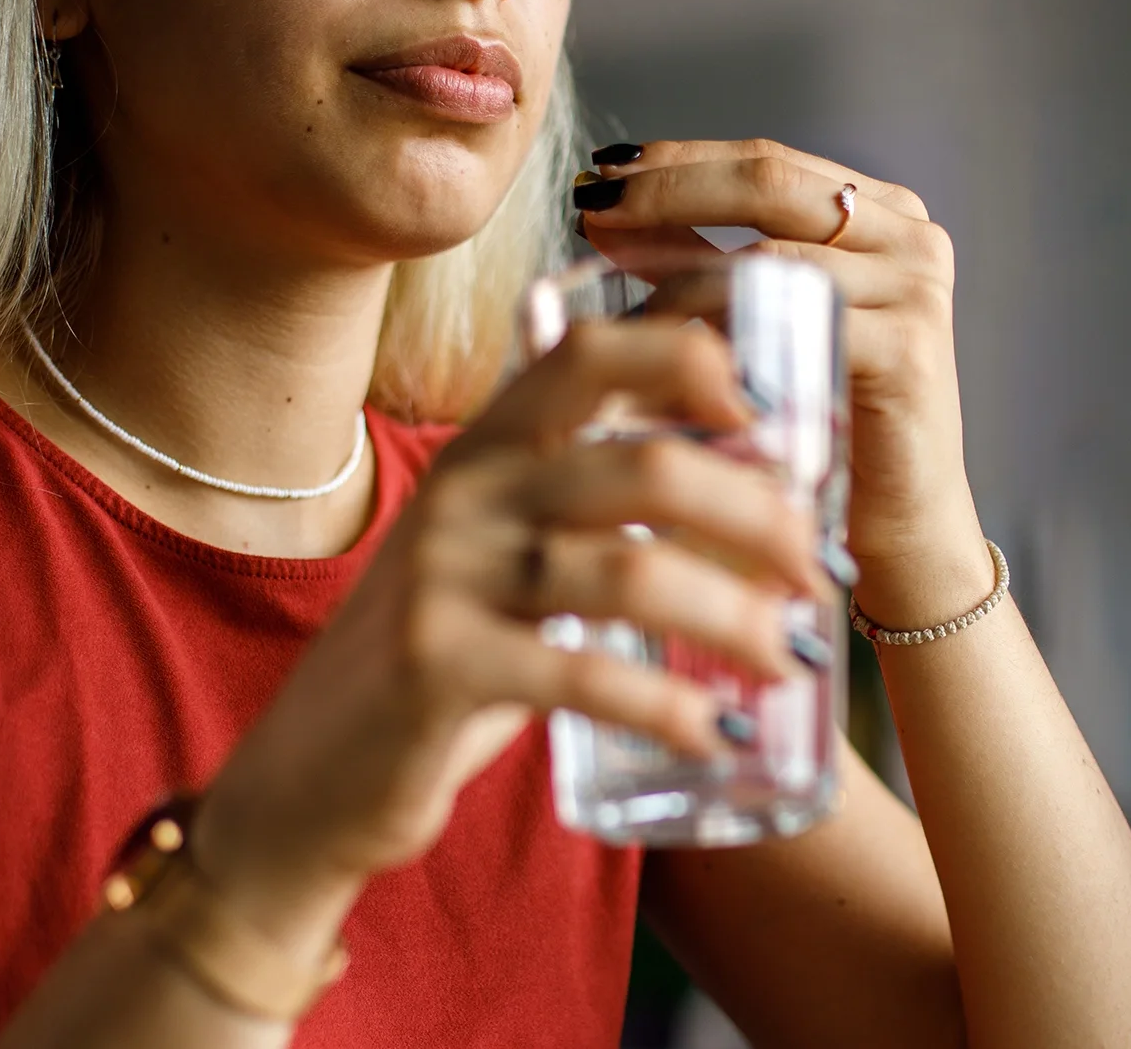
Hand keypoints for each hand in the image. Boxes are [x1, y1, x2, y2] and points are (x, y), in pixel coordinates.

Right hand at [187, 320, 829, 945]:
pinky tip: (719, 733)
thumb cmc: (445, 657)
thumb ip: (592, 507)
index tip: (773, 412)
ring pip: (628, 571)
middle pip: (642, 467)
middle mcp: (464, 491)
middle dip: (755, 514)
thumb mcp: (507, 555)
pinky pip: (584, 673)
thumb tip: (758, 488)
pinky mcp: (436, 666)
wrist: (312, 776)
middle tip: (818, 568)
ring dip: (734, 617)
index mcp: (487, 447)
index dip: (692, 359)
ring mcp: (444, 576)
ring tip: (794, 658)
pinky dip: (670, 706)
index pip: (593, 354)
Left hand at [577, 140, 993, 623]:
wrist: (900, 536)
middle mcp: (909, 236)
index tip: (597, 174)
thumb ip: (705, 263)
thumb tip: (603, 213)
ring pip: (768, 254)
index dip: (676, 162)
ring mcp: (914, 289)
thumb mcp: (763, 327)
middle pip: (768, 181)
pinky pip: (790, 321)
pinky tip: (660, 351)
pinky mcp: (906, 350)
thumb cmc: (823, 429)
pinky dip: (716, 332)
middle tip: (589, 203)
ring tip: (608, 289)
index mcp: (882, 213)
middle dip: (666, 188)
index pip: (764, 162)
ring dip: (676, 274)